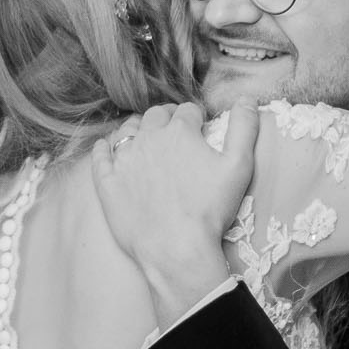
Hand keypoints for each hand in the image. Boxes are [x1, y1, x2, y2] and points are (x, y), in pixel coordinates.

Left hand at [92, 100, 258, 327]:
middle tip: (175, 133)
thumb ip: (244, 128)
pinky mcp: (108, 182)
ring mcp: (124, 159)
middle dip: (167, 118)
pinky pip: (100, 156)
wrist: (176, 249)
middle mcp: (148, 138)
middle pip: (156, 115)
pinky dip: (105, 148)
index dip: (196, 119)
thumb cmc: (210, 209)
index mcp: (180, 131)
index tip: (200, 129)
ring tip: (147, 139)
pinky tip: (107, 148)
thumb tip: (247, 99)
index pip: (188, 111)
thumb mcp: (239, 166)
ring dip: (139, 129)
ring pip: (128, 130)